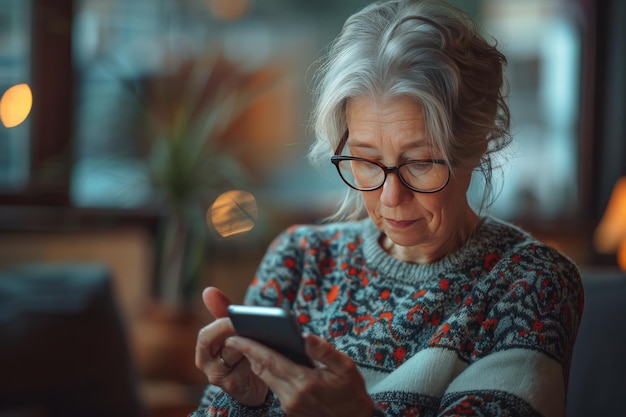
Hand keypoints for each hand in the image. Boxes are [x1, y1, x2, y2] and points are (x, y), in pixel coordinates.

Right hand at [195, 287, 268, 406]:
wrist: (248, 381)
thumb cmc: (237, 349)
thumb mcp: (230, 329)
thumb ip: (222, 311)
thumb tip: (208, 290)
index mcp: (205, 348)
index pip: (205, 337)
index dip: (221, 327)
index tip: (237, 320)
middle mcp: (209, 366)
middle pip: (225, 350)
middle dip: (243, 338)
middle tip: (259, 328)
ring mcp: (223, 380)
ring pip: (241, 361)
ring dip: (256, 349)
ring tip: (272, 337)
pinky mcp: (238, 389)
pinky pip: (252, 373)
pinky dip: (263, 361)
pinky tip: (276, 352)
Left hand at [226, 332, 374, 416]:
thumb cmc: (352, 393)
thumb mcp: (346, 368)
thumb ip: (324, 351)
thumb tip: (306, 336)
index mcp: (304, 382)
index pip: (269, 360)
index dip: (250, 347)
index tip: (235, 336)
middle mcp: (292, 396)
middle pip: (262, 370)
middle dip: (250, 353)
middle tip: (240, 336)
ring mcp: (290, 407)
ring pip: (268, 380)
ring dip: (260, 364)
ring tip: (257, 346)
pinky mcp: (291, 413)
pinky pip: (276, 390)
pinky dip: (272, 376)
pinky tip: (276, 365)